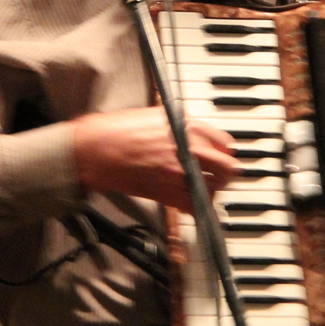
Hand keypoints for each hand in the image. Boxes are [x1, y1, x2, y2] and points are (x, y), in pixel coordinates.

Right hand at [71, 106, 238, 211]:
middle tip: (220, 178)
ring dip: (210, 192)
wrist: (97, 149)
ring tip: (202, 192)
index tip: (223, 158)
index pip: (226, 144)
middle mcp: (189, 149)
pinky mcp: (167, 193)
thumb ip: (180, 126)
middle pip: (227, 169)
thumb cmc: (118, 129)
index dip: (226, 154)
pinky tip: (190, 206)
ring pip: (213, 190)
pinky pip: (194, 208)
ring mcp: (180, 172)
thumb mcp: (157, 115)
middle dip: (226, 175)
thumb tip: (193, 136)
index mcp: (188, 126)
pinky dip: (196, 210)